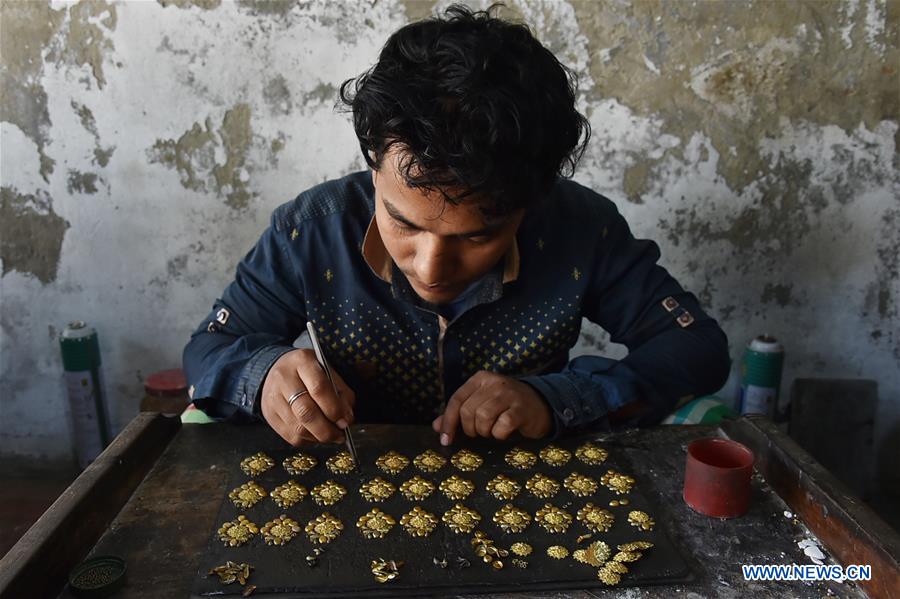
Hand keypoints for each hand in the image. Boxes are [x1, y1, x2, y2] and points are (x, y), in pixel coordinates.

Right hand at [260, 349, 355, 445]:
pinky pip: (291, 436)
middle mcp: (284, 378)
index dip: (334, 409)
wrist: (278, 370)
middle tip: (340, 434)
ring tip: (331, 435)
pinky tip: (316, 435)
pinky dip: (308, 440)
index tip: (346, 420)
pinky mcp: (269, 415)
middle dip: (327, 429)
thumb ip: (341, 393)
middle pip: (305, 411)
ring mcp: (273, 398)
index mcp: (302, 361)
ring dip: (319, 437)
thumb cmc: (309, 372)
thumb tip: (346, 419)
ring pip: (298, 428)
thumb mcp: (328, 372)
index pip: (319, 388)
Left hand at [432, 371, 551, 444]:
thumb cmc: (506, 406)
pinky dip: (499, 434)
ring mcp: (509, 394)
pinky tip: (504, 432)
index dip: (448, 422)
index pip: (456, 400)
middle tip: (479, 432)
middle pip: (468, 411)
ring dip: (485, 431)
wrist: (541, 405)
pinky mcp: (522, 408)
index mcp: (480, 379)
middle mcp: (494, 383)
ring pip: (483, 417)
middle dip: (470, 428)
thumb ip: (458, 413)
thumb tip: (437, 426)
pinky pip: (502, 426)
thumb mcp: (481, 404)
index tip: (446, 440)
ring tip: (491, 431)